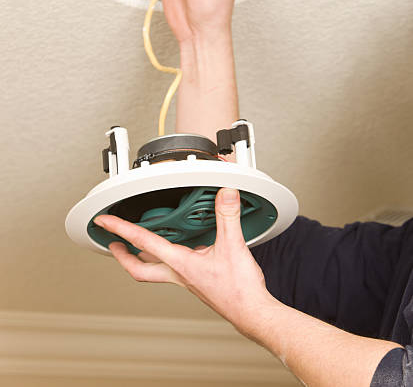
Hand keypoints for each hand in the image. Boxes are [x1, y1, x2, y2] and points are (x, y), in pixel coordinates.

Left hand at [93, 187, 273, 336]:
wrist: (251, 313)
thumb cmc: (239, 291)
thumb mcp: (233, 246)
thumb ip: (228, 216)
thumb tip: (225, 194)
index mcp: (180, 263)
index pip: (142, 242)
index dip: (120, 229)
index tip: (104, 222)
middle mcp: (178, 273)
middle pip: (138, 267)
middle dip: (120, 254)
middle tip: (110, 241)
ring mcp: (186, 279)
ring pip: (154, 269)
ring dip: (140, 257)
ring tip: (133, 244)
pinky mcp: (196, 281)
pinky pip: (172, 268)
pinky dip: (165, 258)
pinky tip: (176, 250)